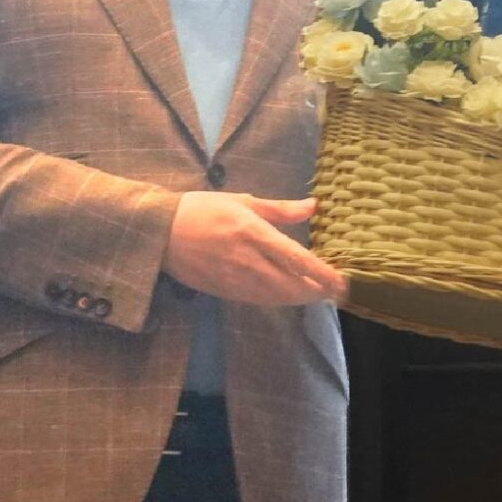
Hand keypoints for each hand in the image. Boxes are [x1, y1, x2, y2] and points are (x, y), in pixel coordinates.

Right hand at [163, 192, 346, 305]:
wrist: (160, 232)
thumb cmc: (203, 209)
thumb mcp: (243, 201)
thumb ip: (280, 209)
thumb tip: (313, 206)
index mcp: (252, 232)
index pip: (295, 257)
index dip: (321, 273)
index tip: (341, 282)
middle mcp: (246, 260)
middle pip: (290, 284)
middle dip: (316, 291)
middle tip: (336, 291)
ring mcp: (234, 279)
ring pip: (276, 297)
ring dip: (300, 298)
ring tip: (319, 294)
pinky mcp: (223, 291)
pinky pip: (258, 300)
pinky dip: (279, 300)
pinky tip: (290, 296)